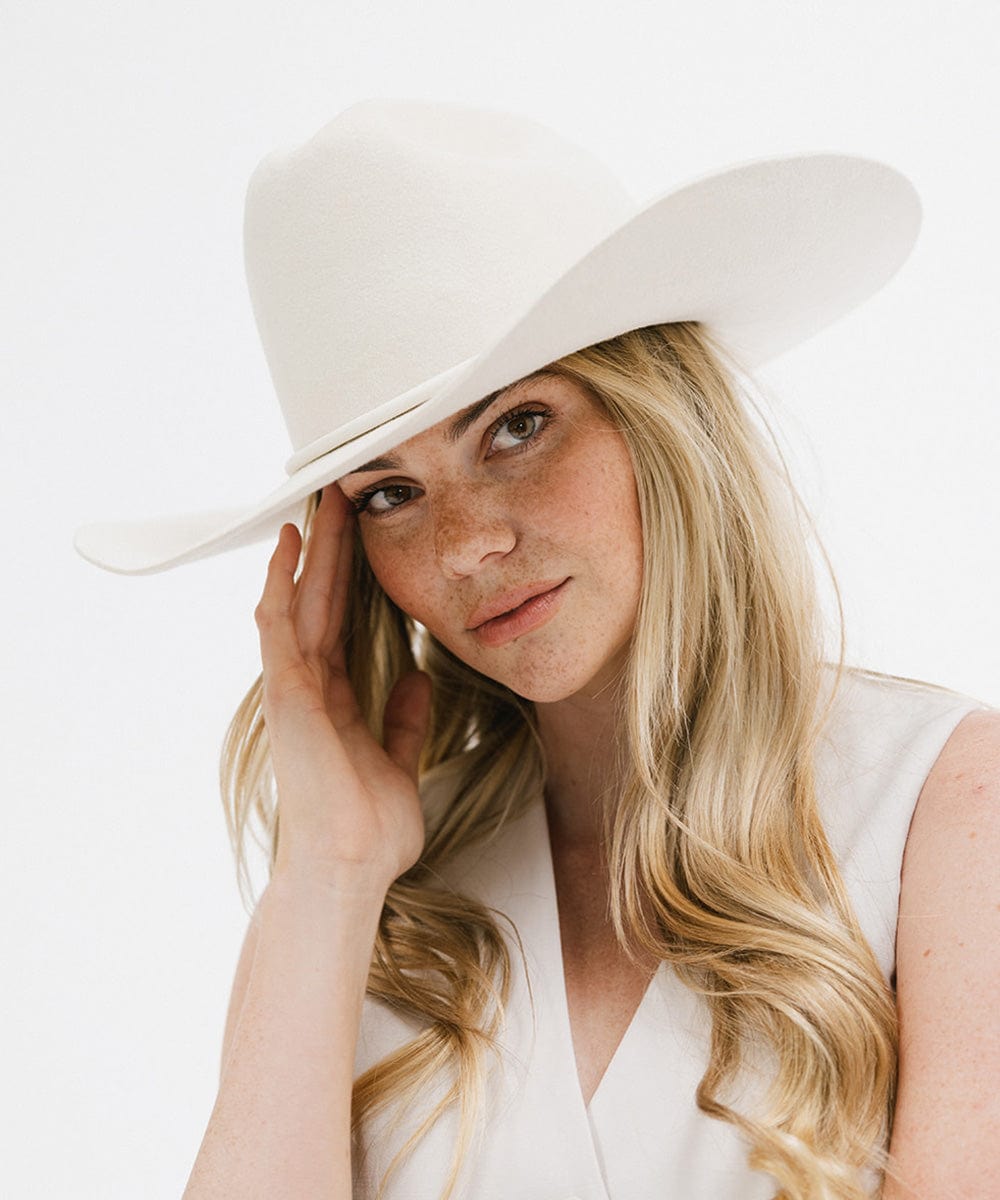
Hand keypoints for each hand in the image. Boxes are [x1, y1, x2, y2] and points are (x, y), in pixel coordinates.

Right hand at [254, 486, 430, 890]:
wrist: (351, 869)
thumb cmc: (370, 829)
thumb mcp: (401, 761)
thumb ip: (405, 721)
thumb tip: (419, 681)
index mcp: (337, 699)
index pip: (341, 620)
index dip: (350, 575)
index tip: (364, 533)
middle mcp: (311, 686)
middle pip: (321, 599)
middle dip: (332, 546)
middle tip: (343, 494)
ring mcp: (294, 688)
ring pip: (298, 600)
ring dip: (308, 551)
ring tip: (319, 500)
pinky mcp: (286, 694)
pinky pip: (278, 626)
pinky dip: (280, 583)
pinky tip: (289, 545)